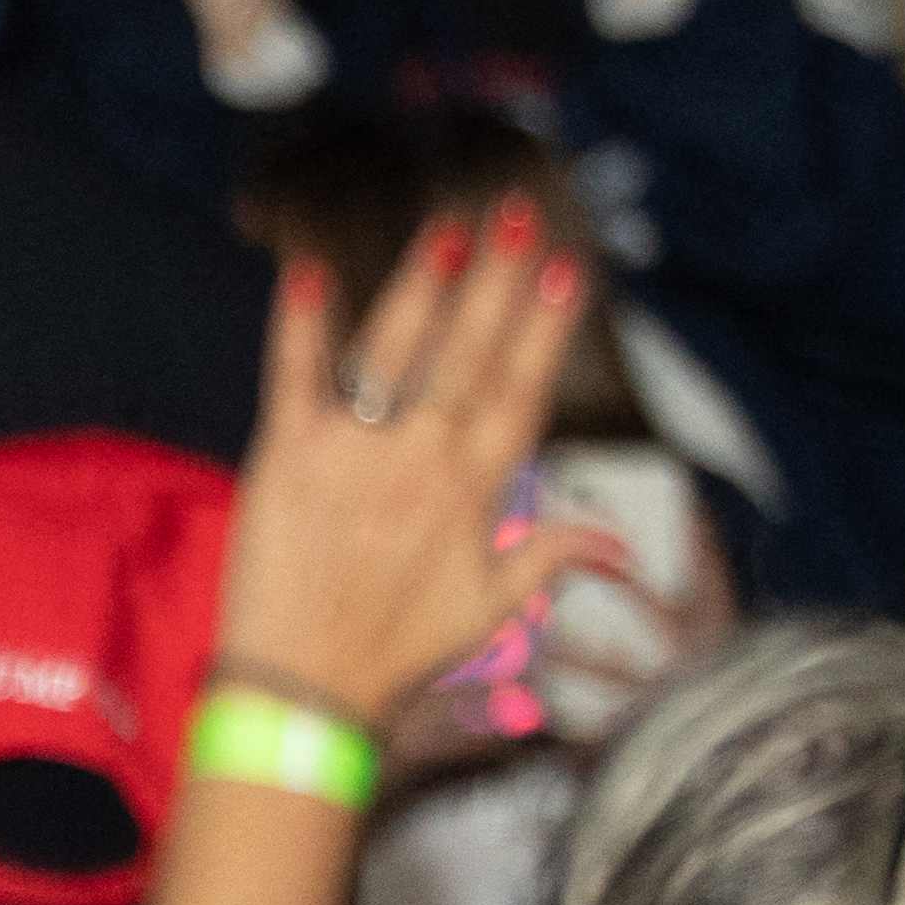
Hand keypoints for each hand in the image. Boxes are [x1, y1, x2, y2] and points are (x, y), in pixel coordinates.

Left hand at [212, 202, 611, 731]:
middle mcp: (419, 460)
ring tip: (447, 230)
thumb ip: (552, 554)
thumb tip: (620, 542)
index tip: (565, 269)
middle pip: (467, 354)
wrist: (304, 691)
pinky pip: (294, 378)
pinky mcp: (283, 457)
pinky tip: (308, 270)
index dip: (543, 328)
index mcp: (474, 489)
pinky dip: (300, 324)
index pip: (520, 389)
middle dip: (496, 280)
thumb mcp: (492, 607)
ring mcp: (351, 454)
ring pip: (394, 353)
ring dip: (422, 288)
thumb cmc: (401, 649)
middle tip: (516, 214)